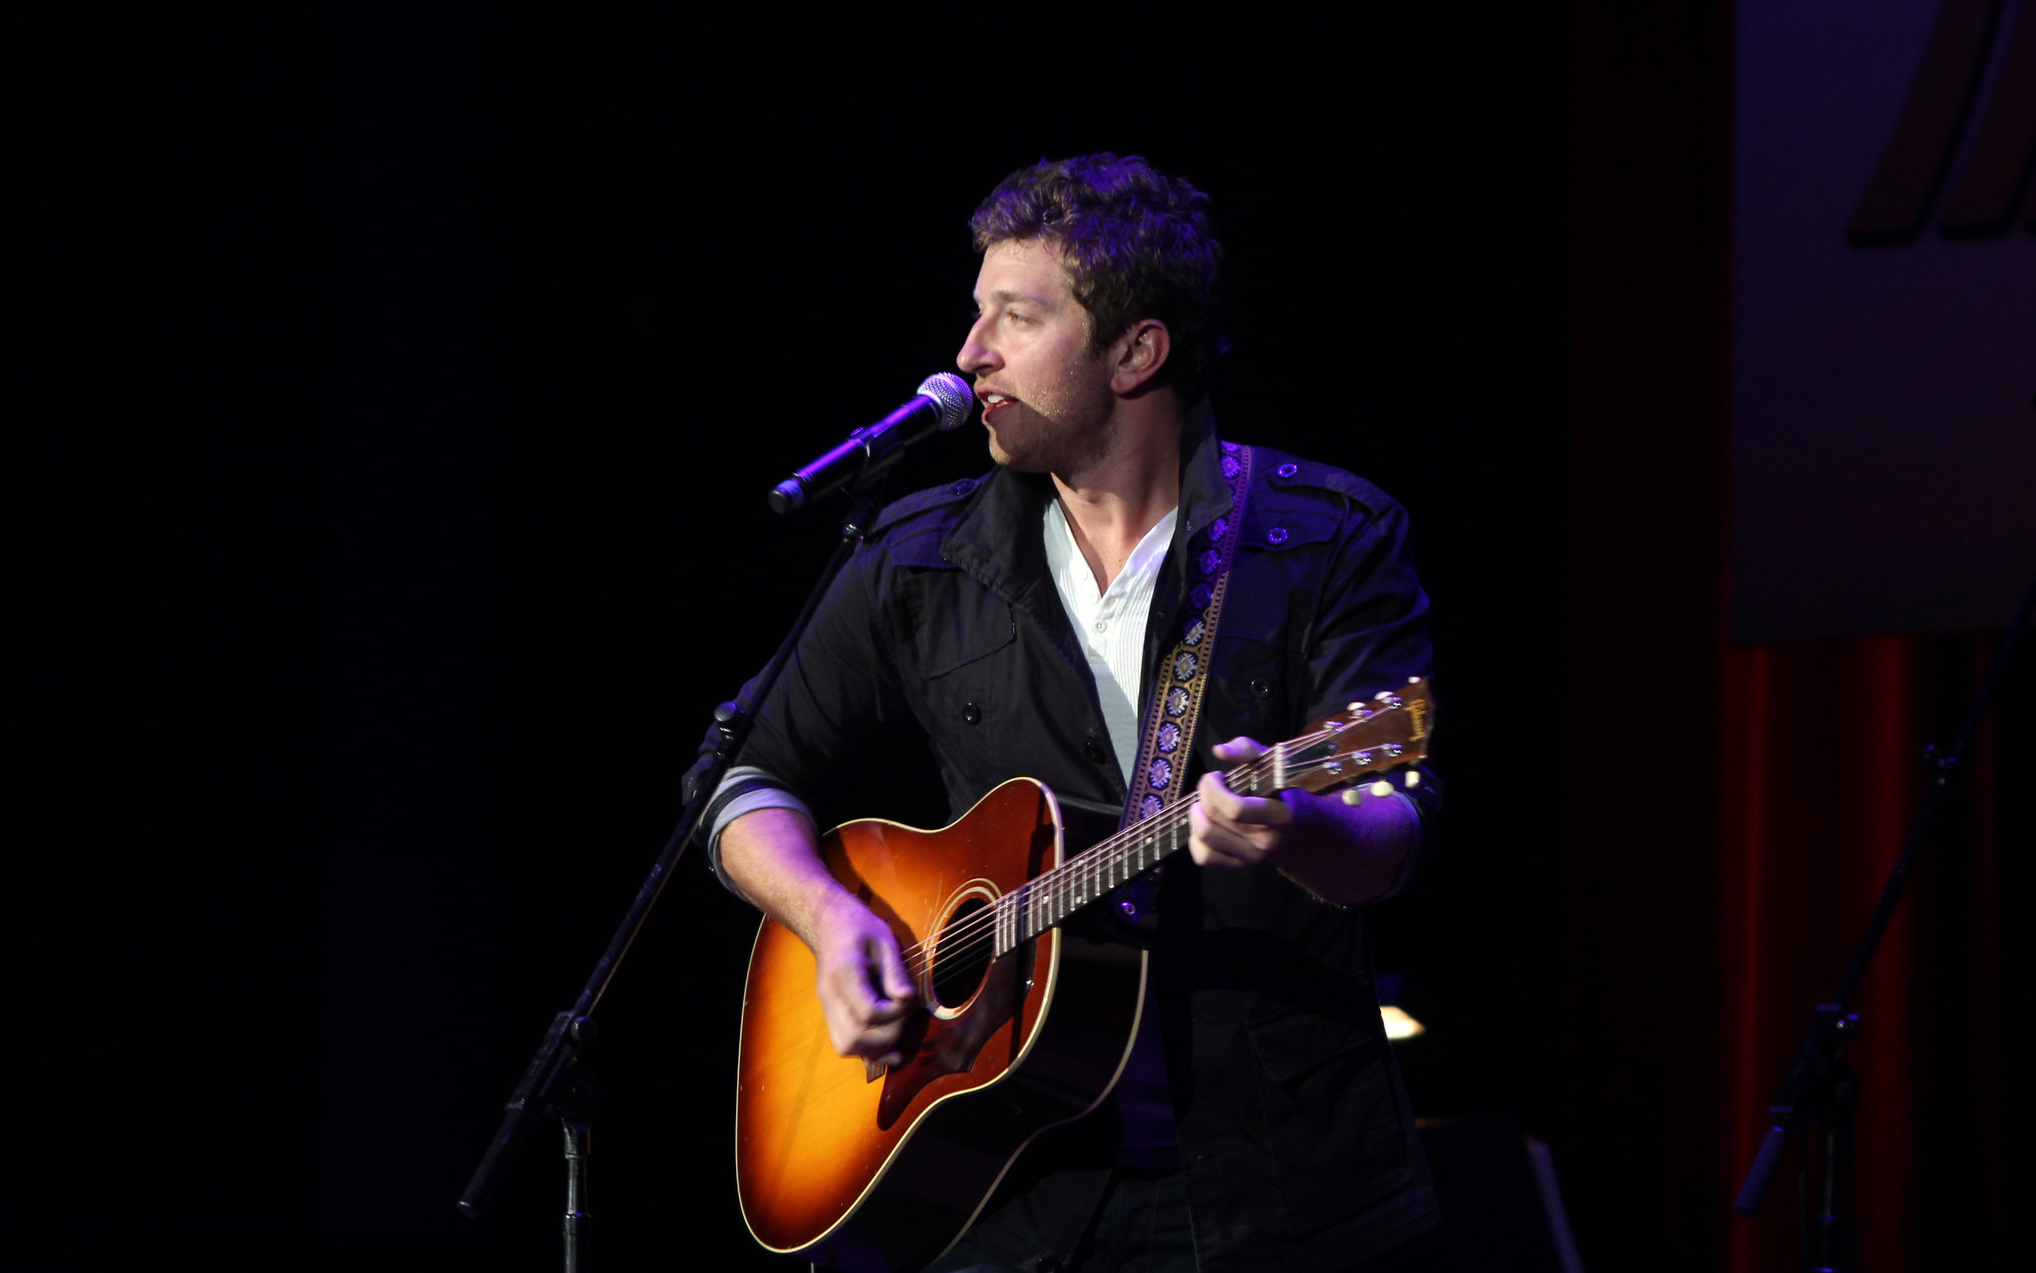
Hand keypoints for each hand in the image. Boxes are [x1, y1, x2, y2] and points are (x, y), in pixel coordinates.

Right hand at [811, 892, 918, 1065]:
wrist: (828, 924)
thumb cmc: (860, 927)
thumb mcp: (884, 940)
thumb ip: (895, 971)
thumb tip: (907, 998)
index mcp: (844, 972)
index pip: (868, 1013)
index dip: (895, 1014)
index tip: (907, 998)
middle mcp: (830, 995)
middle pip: (855, 1037)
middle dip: (888, 1036)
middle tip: (904, 1017)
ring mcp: (826, 1006)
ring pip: (846, 1046)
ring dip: (875, 1047)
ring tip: (895, 1031)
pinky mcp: (829, 1013)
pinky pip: (843, 1043)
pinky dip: (865, 1048)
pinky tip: (884, 1041)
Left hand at [1189, 737, 1294, 869]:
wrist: (1301, 829)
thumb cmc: (1283, 790)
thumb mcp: (1272, 763)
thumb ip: (1248, 750)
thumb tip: (1220, 751)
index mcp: (1280, 816)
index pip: (1235, 809)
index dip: (1214, 789)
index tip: (1217, 776)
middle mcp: (1266, 842)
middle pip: (1214, 817)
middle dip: (1204, 793)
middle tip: (1210, 783)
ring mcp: (1252, 857)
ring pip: (1205, 836)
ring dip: (1196, 813)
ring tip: (1205, 802)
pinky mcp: (1239, 866)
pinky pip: (1204, 857)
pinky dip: (1195, 838)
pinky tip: (1205, 822)